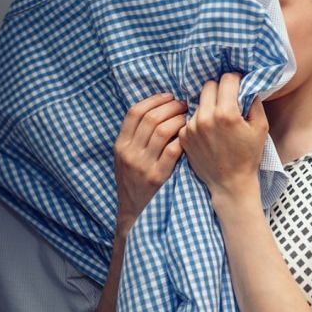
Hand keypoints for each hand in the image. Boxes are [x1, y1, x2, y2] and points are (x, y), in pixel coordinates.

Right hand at [113, 92, 186, 234]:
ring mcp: (143, 165)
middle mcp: (129, 153)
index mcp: (120, 145)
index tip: (169, 96)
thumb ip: (138, 137)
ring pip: (164, 130)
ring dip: (180, 120)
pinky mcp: (158, 177)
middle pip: (151, 118)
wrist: (134, 215)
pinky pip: (174, 150)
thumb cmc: (136, 182)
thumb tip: (159, 109)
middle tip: (185, 105)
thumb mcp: (128, 158)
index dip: (154, 100)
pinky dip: (184, 139)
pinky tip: (191, 137)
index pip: (134, 112)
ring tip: (190, 118)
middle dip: (172, 106)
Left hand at [178, 73, 267, 206]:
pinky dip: (200, 118)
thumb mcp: (261, 128)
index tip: (238, 86)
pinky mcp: (184, 136)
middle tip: (228, 100)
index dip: (235, 80)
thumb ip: (254, 102)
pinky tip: (209, 130)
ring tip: (218, 117)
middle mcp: (206, 117)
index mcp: (226, 113)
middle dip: (220, 89)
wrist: (230, 183)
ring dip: (208, 103)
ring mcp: (192, 127)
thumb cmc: (249, 156)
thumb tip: (248, 85)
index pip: (226, 79)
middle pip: (208, 85)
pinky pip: (191, 116)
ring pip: (198, 100)